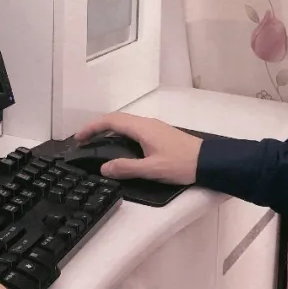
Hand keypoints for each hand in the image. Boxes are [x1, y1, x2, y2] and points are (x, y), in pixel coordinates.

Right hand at [75, 112, 202, 183]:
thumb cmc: (181, 164)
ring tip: (97, 142)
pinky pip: (134, 128)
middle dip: (97, 127)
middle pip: (116, 119)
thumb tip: (104, 167)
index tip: (78, 138)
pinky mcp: (160, 134)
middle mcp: (146, 123)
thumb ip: (127, 168)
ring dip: (109, 130)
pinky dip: (120, 133)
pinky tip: (120, 146)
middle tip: (83, 140)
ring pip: (126, 123)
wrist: (208, 161)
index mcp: (142, 128)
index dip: (92, 127)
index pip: (111, 121)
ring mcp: (154, 127)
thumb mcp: (152, 169)